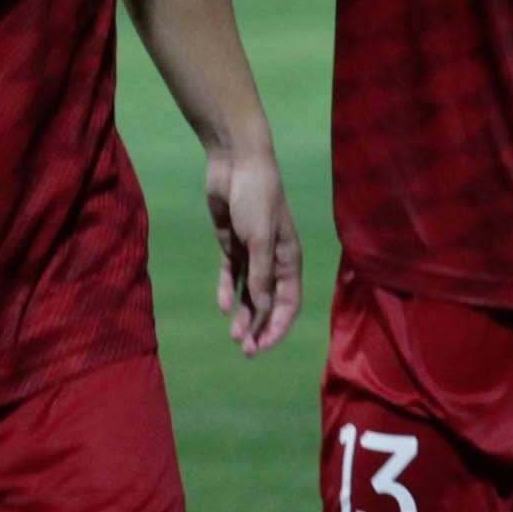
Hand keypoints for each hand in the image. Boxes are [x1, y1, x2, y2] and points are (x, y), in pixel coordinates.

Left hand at [207, 146, 302, 354]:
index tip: (263, 345)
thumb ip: (261, 275)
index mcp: (289, 259)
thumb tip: (264, 309)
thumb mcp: (260, 239)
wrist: (236, 162)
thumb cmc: (256, 197)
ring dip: (244, 314)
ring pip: (250, 291)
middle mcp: (273, 259)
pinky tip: (223, 306)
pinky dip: (228, 290)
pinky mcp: (232, 242)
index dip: (278, 326)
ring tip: (233, 336)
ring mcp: (252, 251)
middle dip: (259, 326)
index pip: (288, 302)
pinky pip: (232, 273)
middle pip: (268, 301)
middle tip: (245, 349)